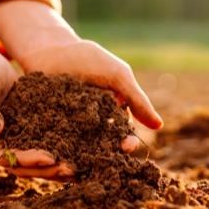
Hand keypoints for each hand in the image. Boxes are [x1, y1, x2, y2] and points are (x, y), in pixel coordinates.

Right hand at [0, 0, 71, 177]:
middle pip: (18, 167)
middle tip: (70, 170)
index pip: (4, 157)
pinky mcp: (19, 133)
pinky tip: (73, 154)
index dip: (27, 160)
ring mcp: (5, 140)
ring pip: (28, 163)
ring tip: (75, 169)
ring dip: (51, 168)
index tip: (51, 158)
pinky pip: (36, 147)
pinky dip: (53, 152)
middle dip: (44, 170)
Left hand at [0, 1, 162, 176]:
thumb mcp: (117, 77)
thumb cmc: (88, 60)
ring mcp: (70, 128)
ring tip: (85, 160)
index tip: (127, 146)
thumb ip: (137, 100)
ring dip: (84, 155)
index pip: (123, 134)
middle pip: (103, 145)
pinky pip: (56, 143)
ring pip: (81, 147)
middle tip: (108, 156)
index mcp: (112, 114)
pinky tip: (62, 156)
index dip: (127, 142)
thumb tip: (159, 126)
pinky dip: (60, 150)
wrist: (51, 49)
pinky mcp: (49, 129)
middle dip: (108, 152)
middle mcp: (92, 125)